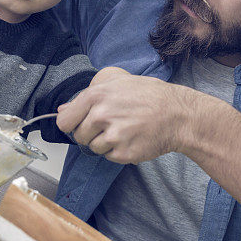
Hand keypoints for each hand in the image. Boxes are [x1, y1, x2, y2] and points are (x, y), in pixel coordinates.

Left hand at [56, 67, 196, 163]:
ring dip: (105, 143)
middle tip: (110, 125)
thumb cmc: (148, 95)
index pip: (64, 121)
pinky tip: (131, 138)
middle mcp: (101, 115)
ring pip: (94, 148)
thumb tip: (62, 109)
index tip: (78, 124)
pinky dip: (118, 151)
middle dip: (91, 133)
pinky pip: (109, 157)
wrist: (177, 114)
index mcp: (96, 95)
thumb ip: (87, 95)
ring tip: (124, 129)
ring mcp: (113, 136)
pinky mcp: (123, 153)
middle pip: (79, 136)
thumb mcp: (117, 83)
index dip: (71, 124)